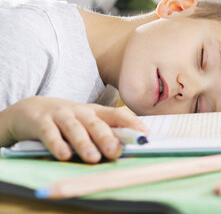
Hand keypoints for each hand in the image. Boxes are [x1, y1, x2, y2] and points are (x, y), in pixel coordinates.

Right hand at [0, 96, 148, 162]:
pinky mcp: (41, 122)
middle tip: (115, 152)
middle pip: (96, 123)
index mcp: (96, 111)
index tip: (144, 135)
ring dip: (84, 143)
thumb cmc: (67, 121)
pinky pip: (50, 133)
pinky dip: (57, 144)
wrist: (30, 109)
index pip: (118, 114)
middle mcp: (80, 111)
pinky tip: (64, 155)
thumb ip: (105, 132)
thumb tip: (127, 148)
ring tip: (92, 158)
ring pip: (74, 128)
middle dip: (107, 138)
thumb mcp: (87, 123)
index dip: (132, 123)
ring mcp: (60, 115)